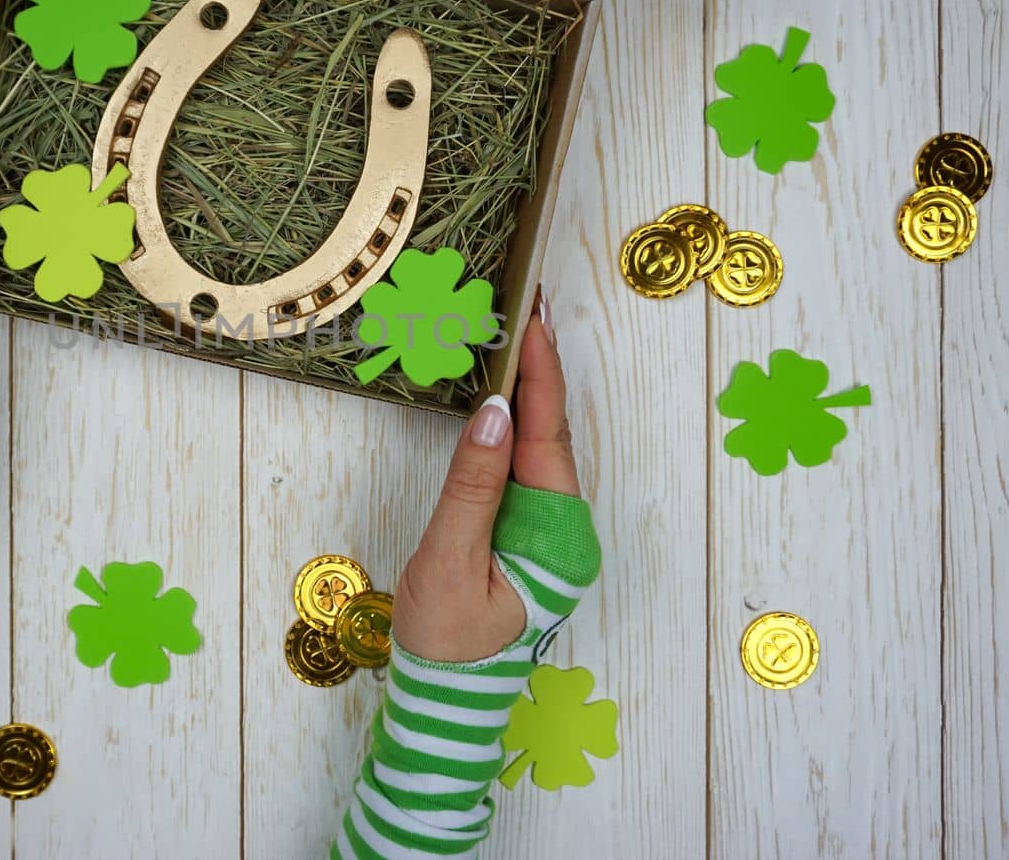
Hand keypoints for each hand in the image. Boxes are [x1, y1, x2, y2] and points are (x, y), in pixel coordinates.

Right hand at [391, 289, 579, 661]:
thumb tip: (491, 412)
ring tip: (510, 335)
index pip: (546, 435)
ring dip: (523, 393)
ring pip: (536, 448)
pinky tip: (496, 398)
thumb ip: (472, 487)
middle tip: (524, 306)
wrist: (445, 702)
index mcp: (556, 535)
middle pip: (549, 433)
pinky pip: (520, 469)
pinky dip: (509, 427)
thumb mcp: (450, 562)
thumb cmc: (445, 642)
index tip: (533, 317)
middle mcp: (563, 528)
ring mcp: (546, 532)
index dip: (540, 373)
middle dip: (537, 368)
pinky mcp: (525, 536)